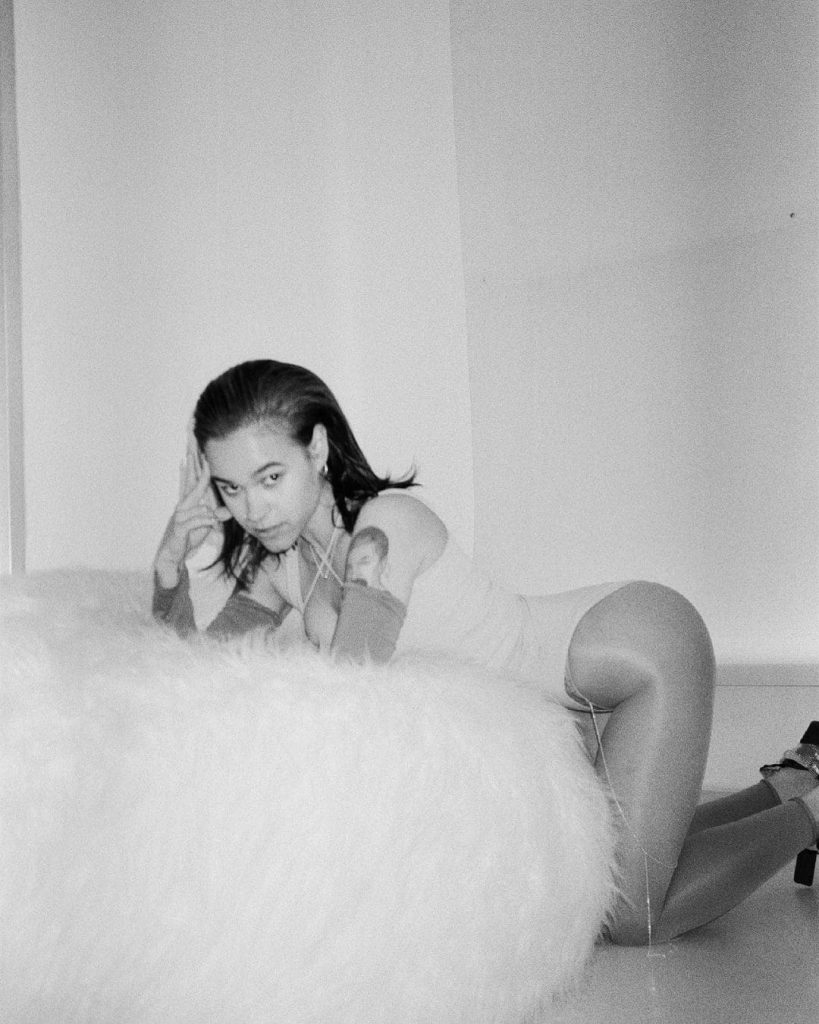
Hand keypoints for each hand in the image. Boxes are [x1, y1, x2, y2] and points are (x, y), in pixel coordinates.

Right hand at [154, 436, 230, 586]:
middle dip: (192, 460)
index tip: (201, 446)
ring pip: (200, 505)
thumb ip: (216, 516)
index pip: (195, 477)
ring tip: (214, 521)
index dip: (198, 463)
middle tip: (192, 442)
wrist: (173, 555)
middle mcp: (183, 503)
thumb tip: (227, 512)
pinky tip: (212, 525)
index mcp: (190, 500)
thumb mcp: (207, 525)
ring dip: (210, 514)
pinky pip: (198, 520)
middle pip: (190, 478)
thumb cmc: (189, 537)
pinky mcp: (180, 526)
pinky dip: (207, 522)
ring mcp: (180, 514)